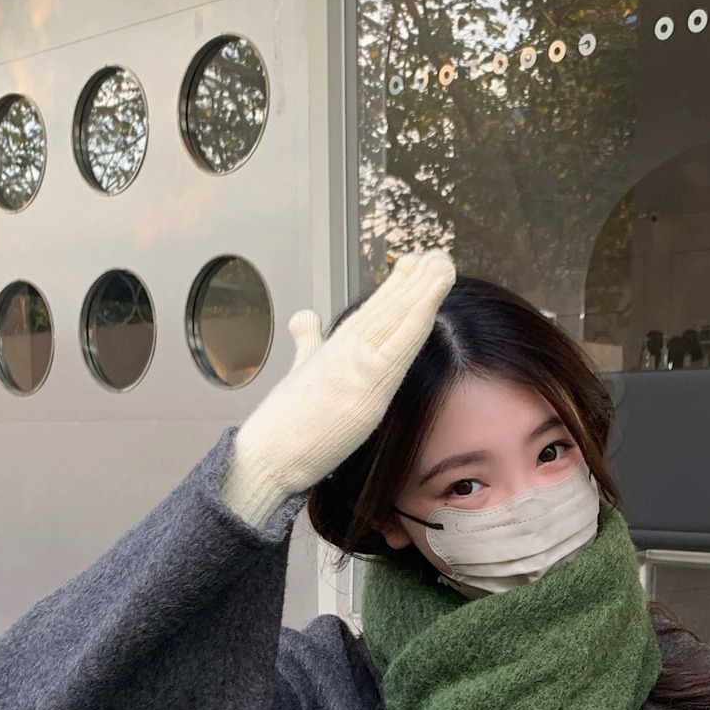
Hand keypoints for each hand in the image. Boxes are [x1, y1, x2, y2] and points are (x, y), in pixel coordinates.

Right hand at [220, 249, 456, 524]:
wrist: (266, 456)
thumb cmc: (282, 428)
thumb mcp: (298, 377)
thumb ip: (308, 345)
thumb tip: (304, 317)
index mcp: (332, 349)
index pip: (369, 314)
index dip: (394, 288)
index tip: (415, 264)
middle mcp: (344, 350)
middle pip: (385, 309)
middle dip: (413, 280)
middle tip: (438, 253)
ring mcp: (354, 364)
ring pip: (394, 319)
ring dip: (422, 289)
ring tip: (443, 262)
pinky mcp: (364, 385)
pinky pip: (400, 346)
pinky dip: (418, 317)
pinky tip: (435, 297)